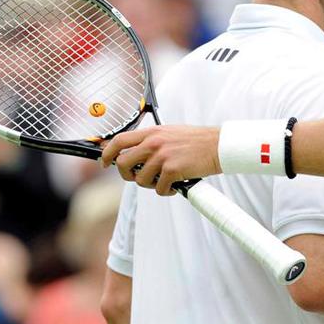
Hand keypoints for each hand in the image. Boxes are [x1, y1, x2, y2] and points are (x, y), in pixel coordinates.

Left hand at [100, 125, 220, 194]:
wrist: (219, 145)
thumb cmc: (197, 141)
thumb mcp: (170, 133)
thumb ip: (151, 140)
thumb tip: (133, 153)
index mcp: (152, 132)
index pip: (119, 141)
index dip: (107, 153)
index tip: (105, 162)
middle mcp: (154, 142)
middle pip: (123, 163)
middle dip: (127, 175)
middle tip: (138, 178)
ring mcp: (162, 156)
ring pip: (141, 180)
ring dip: (151, 185)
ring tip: (165, 180)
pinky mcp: (172, 170)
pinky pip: (159, 188)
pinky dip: (166, 191)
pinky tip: (176, 185)